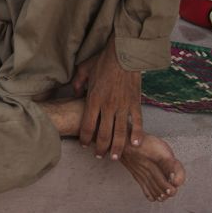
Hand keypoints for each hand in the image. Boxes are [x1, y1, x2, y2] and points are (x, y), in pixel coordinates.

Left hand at [75, 35, 143, 160]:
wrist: (124, 54)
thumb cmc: (102, 61)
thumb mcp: (84, 70)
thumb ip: (77, 83)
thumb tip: (74, 93)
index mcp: (93, 99)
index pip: (87, 126)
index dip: (85, 138)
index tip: (84, 145)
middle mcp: (107, 106)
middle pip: (103, 134)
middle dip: (100, 148)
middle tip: (99, 156)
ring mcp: (122, 106)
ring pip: (120, 133)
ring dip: (117, 148)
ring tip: (115, 157)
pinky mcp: (135, 103)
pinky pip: (137, 123)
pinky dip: (137, 135)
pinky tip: (135, 145)